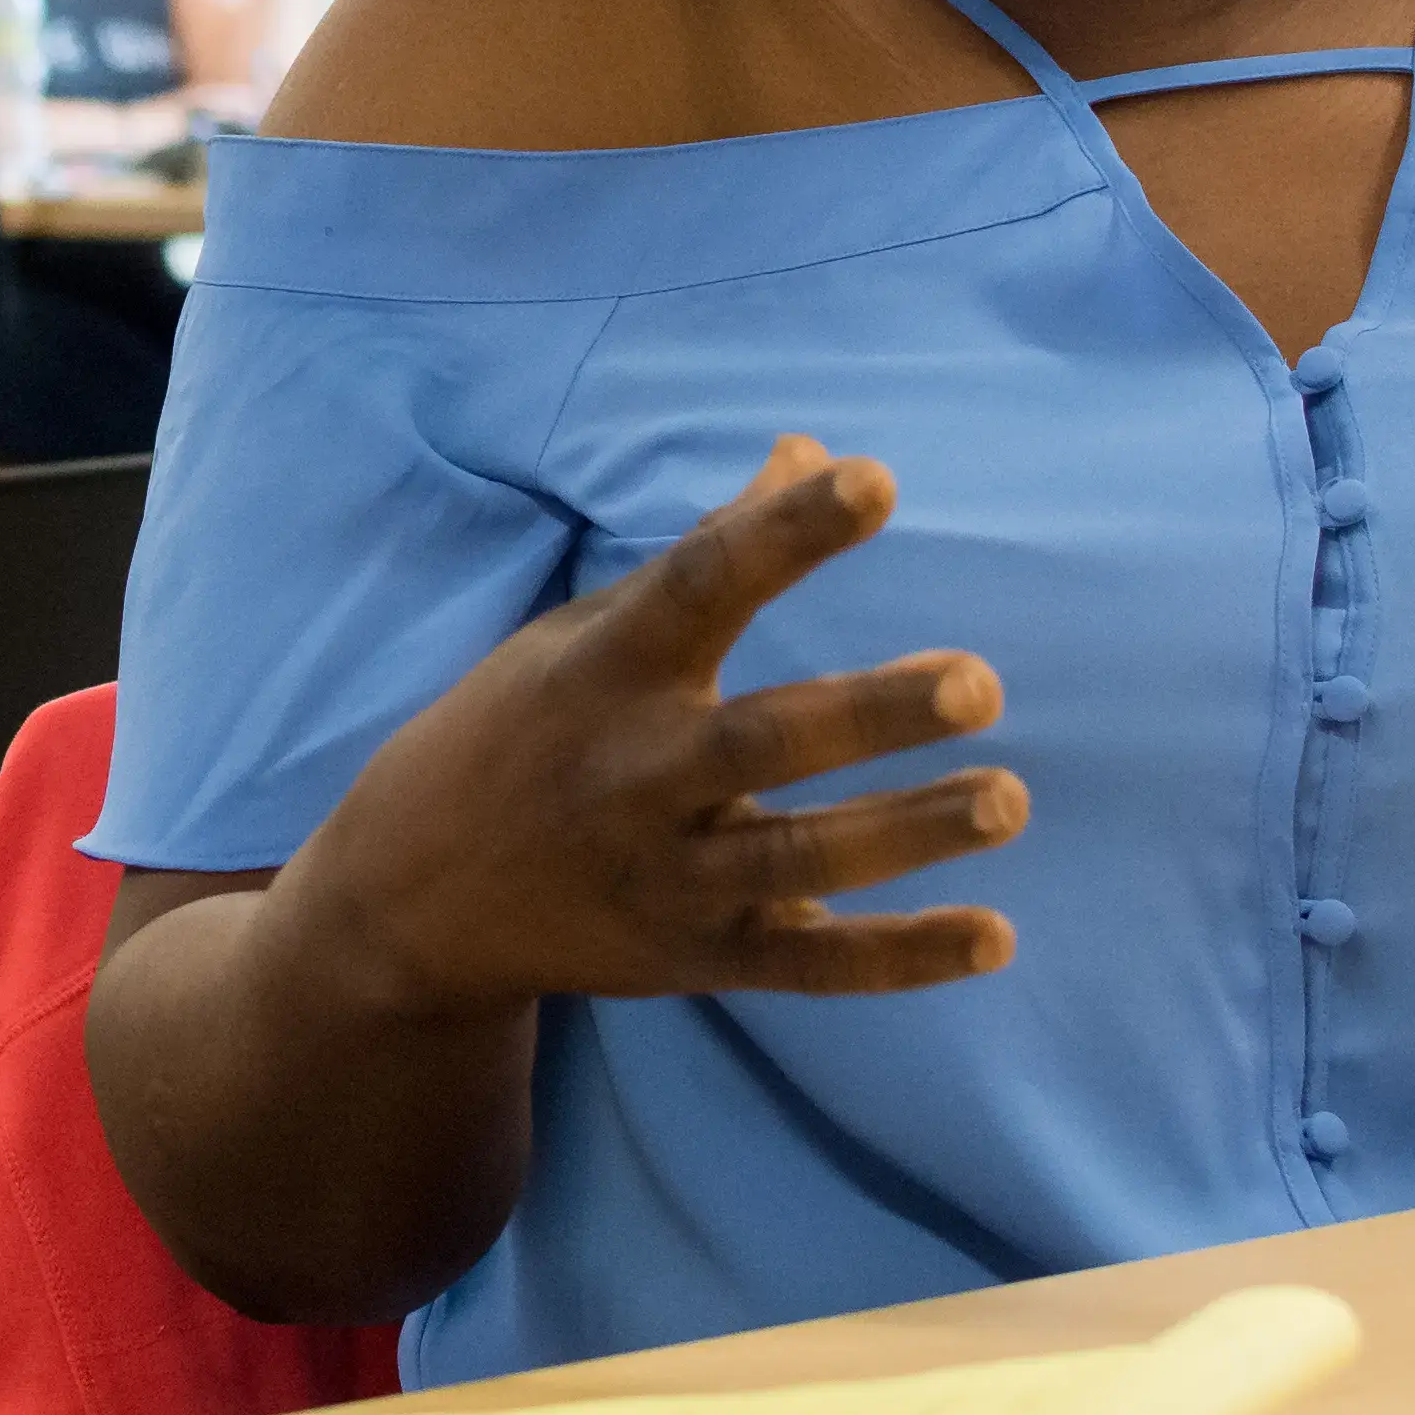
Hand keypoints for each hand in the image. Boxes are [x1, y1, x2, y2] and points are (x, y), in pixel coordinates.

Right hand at [277, 436, 1021, 1009]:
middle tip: (981, 682)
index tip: (874, 480)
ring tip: (1007, 799)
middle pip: (767, 741)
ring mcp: (666, 875)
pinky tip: (995, 937)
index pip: (703, 583)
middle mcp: (635, 773)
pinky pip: (809, 965)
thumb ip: (704, 552)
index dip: (786, 531)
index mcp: (608, 670)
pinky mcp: (695, 958)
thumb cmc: (519, 732)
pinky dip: (900, 960)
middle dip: (874, 714)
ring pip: (800, 858)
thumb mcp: (583, 634)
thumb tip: (809, 449)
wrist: (406, 899)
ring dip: (908, 832)